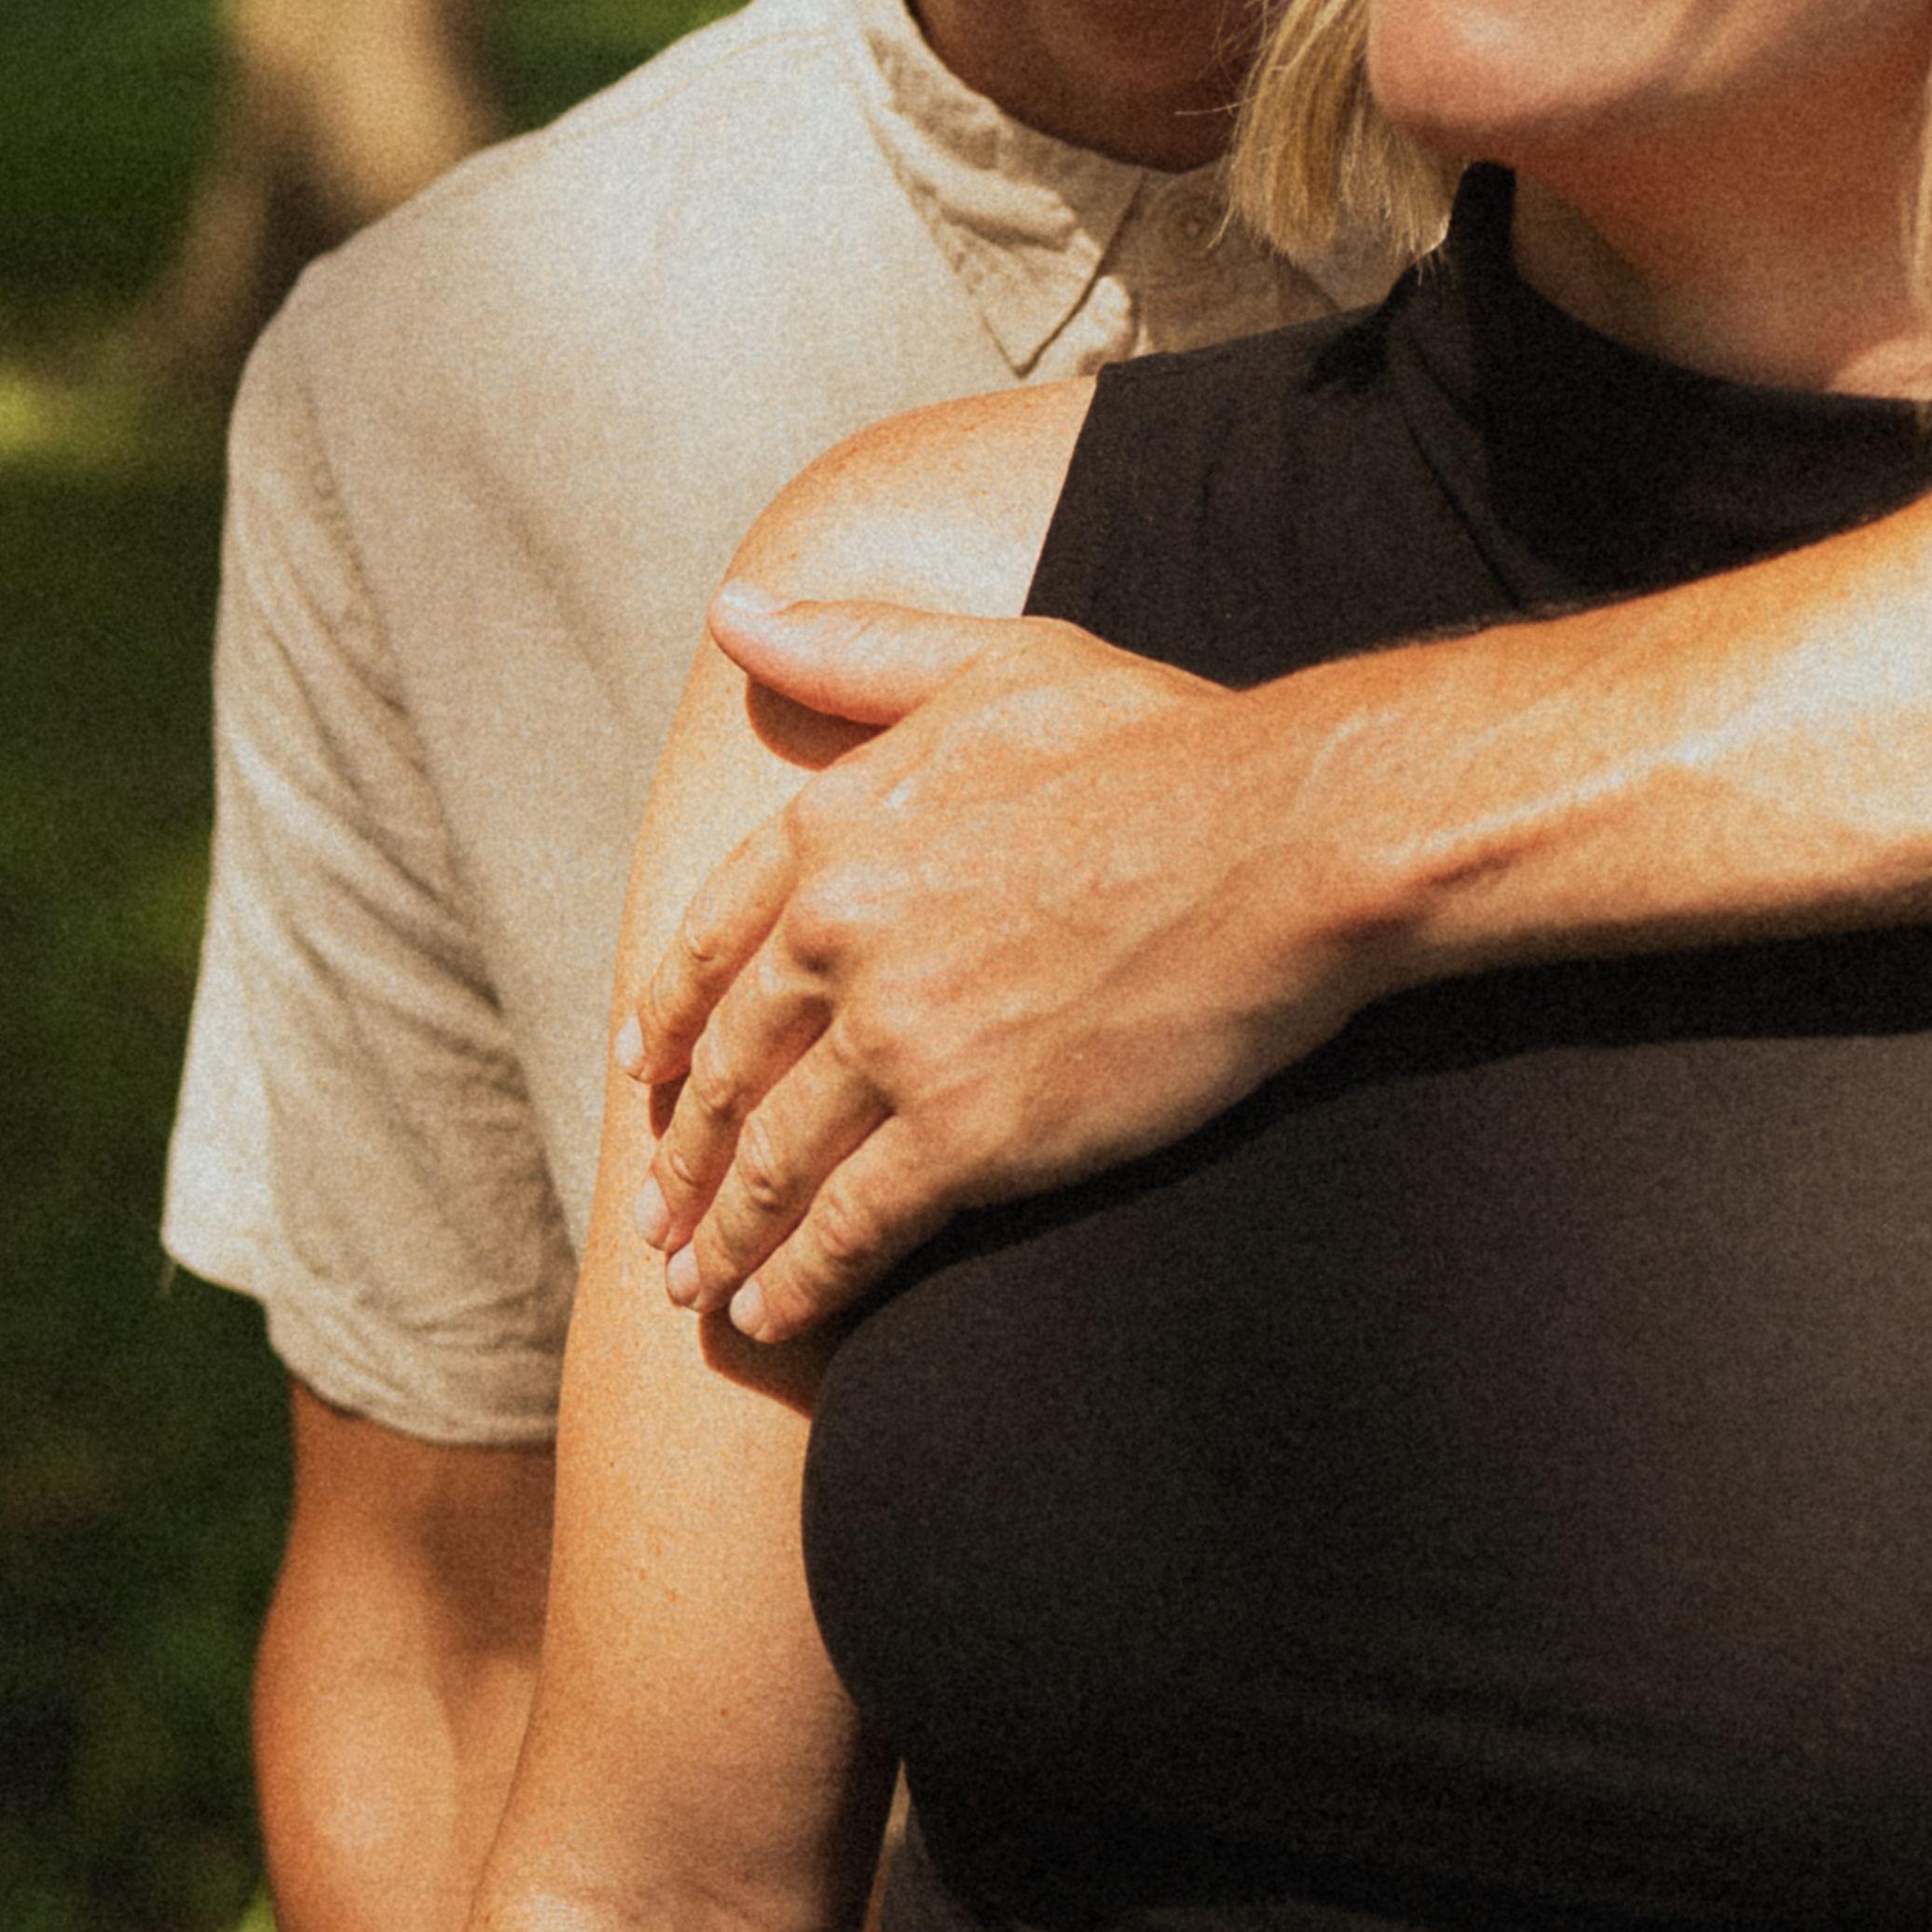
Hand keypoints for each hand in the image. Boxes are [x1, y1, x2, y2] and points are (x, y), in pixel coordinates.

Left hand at [617, 590, 1373, 1339]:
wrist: (1287, 841)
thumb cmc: (1167, 742)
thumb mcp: (997, 660)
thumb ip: (854, 649)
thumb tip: (728, 613)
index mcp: (836, 828)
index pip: (709, 944)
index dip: (667, 1020)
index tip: (644, 1075)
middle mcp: (842, 937)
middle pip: (731, 1067)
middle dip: (685, 1151)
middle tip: (659, 1211)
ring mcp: (902, 1042)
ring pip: (774, 1160)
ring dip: (726, 1233)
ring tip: (699, 1283)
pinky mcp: (972, 1134)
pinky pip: (853, 1225)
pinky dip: (802, 1281)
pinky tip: (774, 1318)